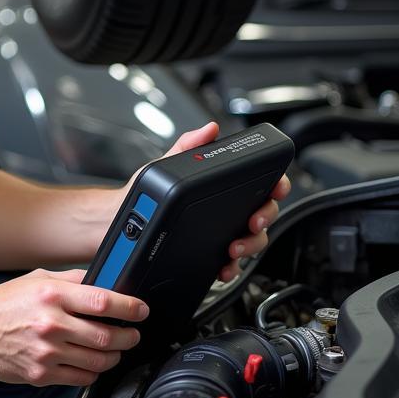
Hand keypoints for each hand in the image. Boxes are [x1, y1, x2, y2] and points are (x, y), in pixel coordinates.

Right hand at [0, 268, 147, 386]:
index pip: (103, 302)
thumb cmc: (2, 303)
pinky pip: (81, 378)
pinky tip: (92, 363)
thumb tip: (103, 281)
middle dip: (128, 336)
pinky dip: (93, 372)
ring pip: (98, 360)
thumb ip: (71, 280)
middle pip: (107, 335)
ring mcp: (46, 352)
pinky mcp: (41, 374)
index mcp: (52, 295)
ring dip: (114, 356)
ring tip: (115, 349)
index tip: (141, 310)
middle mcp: (51, 324)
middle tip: (133, 334)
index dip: (130, 308)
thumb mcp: (36, 278)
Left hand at [156, 122, 291, 282]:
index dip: (275, 185)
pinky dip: (231, 268)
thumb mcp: (164, 168)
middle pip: (263, 214)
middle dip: (264, 218)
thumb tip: (208, 130)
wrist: (123, 226)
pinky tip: (223, 267)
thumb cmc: (143, 196)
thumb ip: (187, 147)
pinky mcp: (210, 256)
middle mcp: (225, 212)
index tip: (275, 188)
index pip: (259, 184)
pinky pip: (231, 265)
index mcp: (220, 188)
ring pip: (252, 242)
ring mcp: (220, 234)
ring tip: (233, 246)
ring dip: (250, 245)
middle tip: (253, 220)